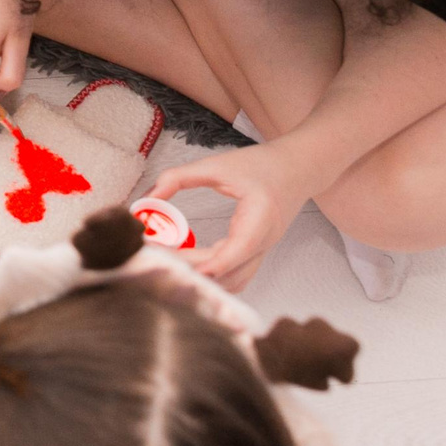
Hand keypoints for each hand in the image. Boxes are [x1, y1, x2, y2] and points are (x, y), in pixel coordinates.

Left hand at [145, 140, 327, 288]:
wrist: (299, 168)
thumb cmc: (262, 164)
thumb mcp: (216, 164)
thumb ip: (178, 178)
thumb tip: (146, 198)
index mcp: (260, 217)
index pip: (236, 251)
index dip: (208, 264)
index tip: (176, 265)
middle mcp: (265, 241)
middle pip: (230, 272)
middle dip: (193, 270)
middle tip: (157, 260)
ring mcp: (264, 251)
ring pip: (235, 281)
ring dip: (205, 279)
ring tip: (170, 265)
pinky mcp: (259, 253)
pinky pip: (237, 276)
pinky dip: (215, 277)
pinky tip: (191, 265)